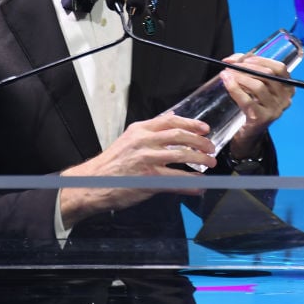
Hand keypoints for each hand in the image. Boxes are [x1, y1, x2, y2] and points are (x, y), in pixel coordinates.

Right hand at [58, 113, 215, 225]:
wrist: (93, 183)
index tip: (204, 128)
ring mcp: (147, 160)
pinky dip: (192, 184)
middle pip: (180, 136)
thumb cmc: (110, 164)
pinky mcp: (149, 179)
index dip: (191, 123)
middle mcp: (144, 142)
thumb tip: (169, 116)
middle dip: (200, 141)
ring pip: (182, 156)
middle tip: (211, 147)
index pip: (171, 121)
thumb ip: (149, 130)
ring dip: (200, 160)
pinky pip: (177, 180)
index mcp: (140, 130)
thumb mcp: (128, 139)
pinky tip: (200, 186)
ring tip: (210, 163)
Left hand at [220, 54, 293, 156]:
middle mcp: (285, 98)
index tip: (244, 58)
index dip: (261, 60)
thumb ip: (247, 69)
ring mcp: (275, 110)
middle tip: (230, 65)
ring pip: (258, 86)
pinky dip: (235, 88)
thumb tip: (233, 59)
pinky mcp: (262, 119)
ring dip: (240, 77)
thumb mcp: (255, 85)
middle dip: (246, 67)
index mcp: (287, 87)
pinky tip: (227, 82)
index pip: (280, 68)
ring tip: (226, 74)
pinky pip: (247, 100)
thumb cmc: (252, 104)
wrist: (249, 132)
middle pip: (268, 75)